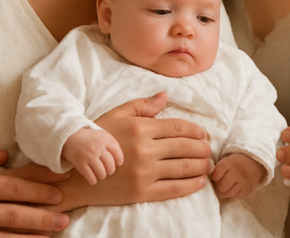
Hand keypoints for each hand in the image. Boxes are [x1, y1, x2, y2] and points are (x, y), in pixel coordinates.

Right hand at [52, 92, 212, 210]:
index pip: (177, 127)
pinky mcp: (142, 192)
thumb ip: (143, 106)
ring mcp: (144, 172)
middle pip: (185, 147)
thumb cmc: (99, 140)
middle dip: (203, 149)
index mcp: (140, 128)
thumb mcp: (118, 115)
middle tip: (210, 150)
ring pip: (183, 167)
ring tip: (209, 165)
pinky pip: (174, 188)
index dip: (196, 130)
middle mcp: (145, 149)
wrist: (79, 175)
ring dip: (201, 166)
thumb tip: (165, 96)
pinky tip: (199, 181)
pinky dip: (191, 185)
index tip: (205, 134)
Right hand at [63, 127, 124, 184]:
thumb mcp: (101, 135)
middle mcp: (98, 147)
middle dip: (110, 170)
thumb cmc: (88, 137)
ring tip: (101, 174)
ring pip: (102, 173)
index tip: (118, 163)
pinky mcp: (80, 163)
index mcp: (104, 139)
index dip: (119, 160)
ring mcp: (89, 156)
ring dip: (102, 175)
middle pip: (110, 165)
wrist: (69, 135)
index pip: (117, 153)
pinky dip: (93, 180)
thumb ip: (110, 143)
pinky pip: (90, 177)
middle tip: (108, 171)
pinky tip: (93, 179)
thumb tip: (119, 159)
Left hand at [211, 153, 264, 199]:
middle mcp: (236, 173)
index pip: (215, 175)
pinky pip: (236, 197)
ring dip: (225, 192)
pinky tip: (234, 188)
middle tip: (220, 183)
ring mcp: (243, 183)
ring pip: (228, 194)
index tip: (216, 176)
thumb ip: (218, 169)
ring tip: (226, 186)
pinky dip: (233, 195)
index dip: (214, 177)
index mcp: (229, 163)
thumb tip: (209, 181)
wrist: (255, 162)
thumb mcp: (227, 160)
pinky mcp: (248, 190)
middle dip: (218, 186)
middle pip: (221, 186)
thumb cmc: (237, 161)